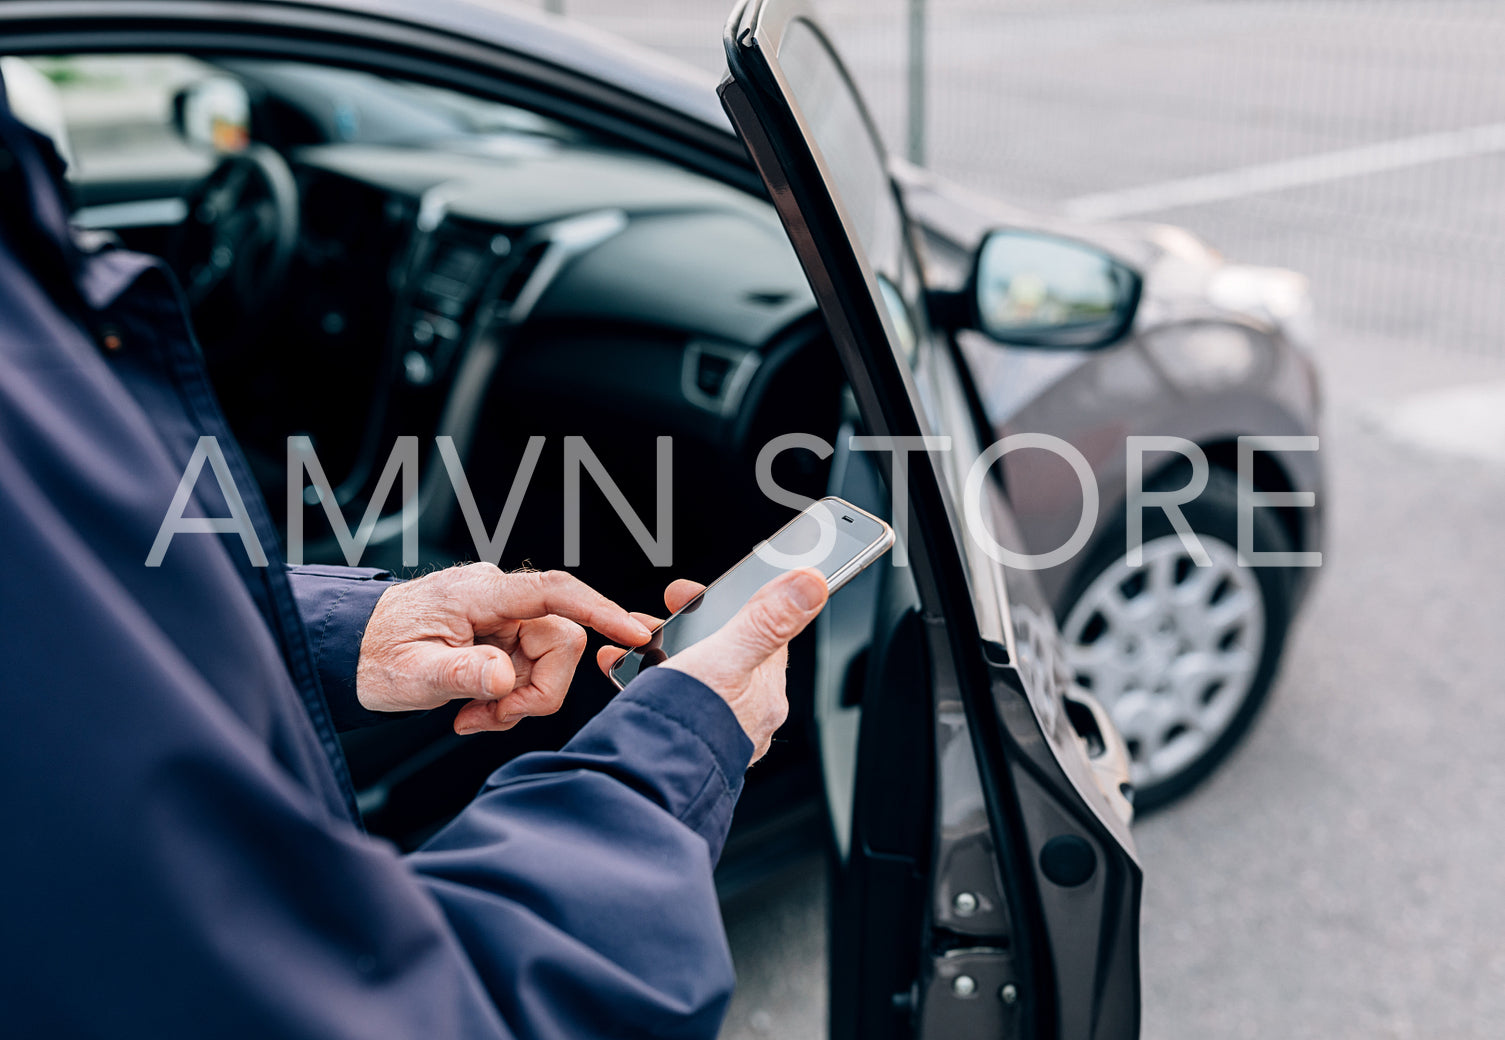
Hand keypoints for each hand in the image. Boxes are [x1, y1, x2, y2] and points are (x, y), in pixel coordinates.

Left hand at [359, 564, 650, 734]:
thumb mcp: (409, 675)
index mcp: (480, 593)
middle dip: (537, 690)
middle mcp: (499, 598)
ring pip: (549, 661)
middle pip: (561, 639)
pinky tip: (475, 709)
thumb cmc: (373, 654)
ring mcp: (503, 616)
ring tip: (472, 717)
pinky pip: (530, 669)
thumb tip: (506, 677)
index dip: (599, 609)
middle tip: (492, 718)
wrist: (350, 650)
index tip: (634, 631)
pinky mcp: (503, 636)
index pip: (553, 592)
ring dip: (519, 700)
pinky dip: (509, 698)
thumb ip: (461, 674)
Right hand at [597, 569, 828, 762]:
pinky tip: (625, 676)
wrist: (644, 784)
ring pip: (691, 675)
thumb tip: (813, 584)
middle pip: (723, 651)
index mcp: (765, 691)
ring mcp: (712, 728)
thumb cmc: (689, 725)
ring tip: (634, 647)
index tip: (700, 591)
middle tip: (657, 619)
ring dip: (661, 653)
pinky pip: (665, 700)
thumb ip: (768, 619)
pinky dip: (643, 683)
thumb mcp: (727, 656)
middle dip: (688, 628)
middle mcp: (745, 714)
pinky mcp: (680, 740)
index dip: (734, 602)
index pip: (763, 631)